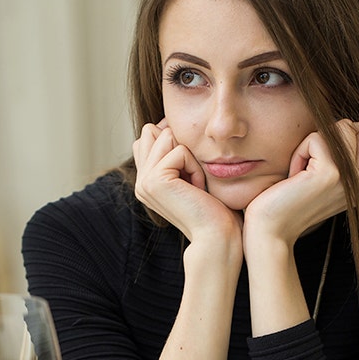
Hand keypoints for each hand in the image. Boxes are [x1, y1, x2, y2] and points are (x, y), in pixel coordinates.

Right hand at [132, 120, 240, 242]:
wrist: (218, 235)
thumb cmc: (214, 207)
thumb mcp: (192, 173)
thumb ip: (174, 152)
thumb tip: (164, 124)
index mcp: (146, 180)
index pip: (150, 136)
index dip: (175, 141)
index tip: (192, 169)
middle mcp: (140, 181)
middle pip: (154, 131)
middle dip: (181, 146)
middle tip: (193, 179)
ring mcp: (144, 181)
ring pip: (167, 137)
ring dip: (190, 157)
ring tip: (196, 184)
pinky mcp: (154, 180)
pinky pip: (179, 151)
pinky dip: (195, 166)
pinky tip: (198, 189)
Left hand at [243, 119, 358, 246]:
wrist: (271, 231)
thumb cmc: (288, 201)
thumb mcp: (323, 178)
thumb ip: (342, 157)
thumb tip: (348, 124)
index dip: (347, 137)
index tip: (323, 160)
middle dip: (335, 135)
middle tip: (314, 162)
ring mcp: (350, 179)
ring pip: (344, 127)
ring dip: (317, 141)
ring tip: (304, 169)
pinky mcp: (330, 174)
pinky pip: (317, 138)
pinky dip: (300, 151)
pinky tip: (294, 175)